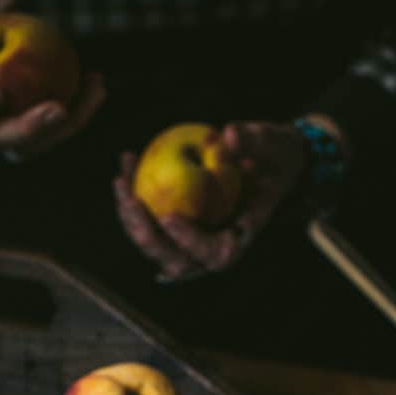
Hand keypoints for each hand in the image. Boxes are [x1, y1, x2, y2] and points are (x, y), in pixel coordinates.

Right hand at [0, 0, 104, 158]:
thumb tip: (10, 3)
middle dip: (30, 131)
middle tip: (59, 109)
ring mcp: (3, 136)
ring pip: (34, 146)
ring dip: (68, 126)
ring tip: (94, 89)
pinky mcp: (30, 133)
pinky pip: (54, 131)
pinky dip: (79, 111)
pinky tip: (96, 83)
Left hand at [114, 121, 306, 280]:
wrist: (267, 162)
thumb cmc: (274, 156)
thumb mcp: (273, 144)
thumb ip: (255, 141)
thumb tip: (228, 135)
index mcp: (239, 238)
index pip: (213, 254)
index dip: (189, 242)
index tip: (169, 217)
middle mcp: (213, 248)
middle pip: (175, 260)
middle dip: (147, 237)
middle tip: (132, 203)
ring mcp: (192, 241)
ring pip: (155, 245)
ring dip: (131, 219)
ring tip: (121, 181)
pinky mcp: (176, 228)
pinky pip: (149, 221)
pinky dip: (133, 199)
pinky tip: (125, 166)